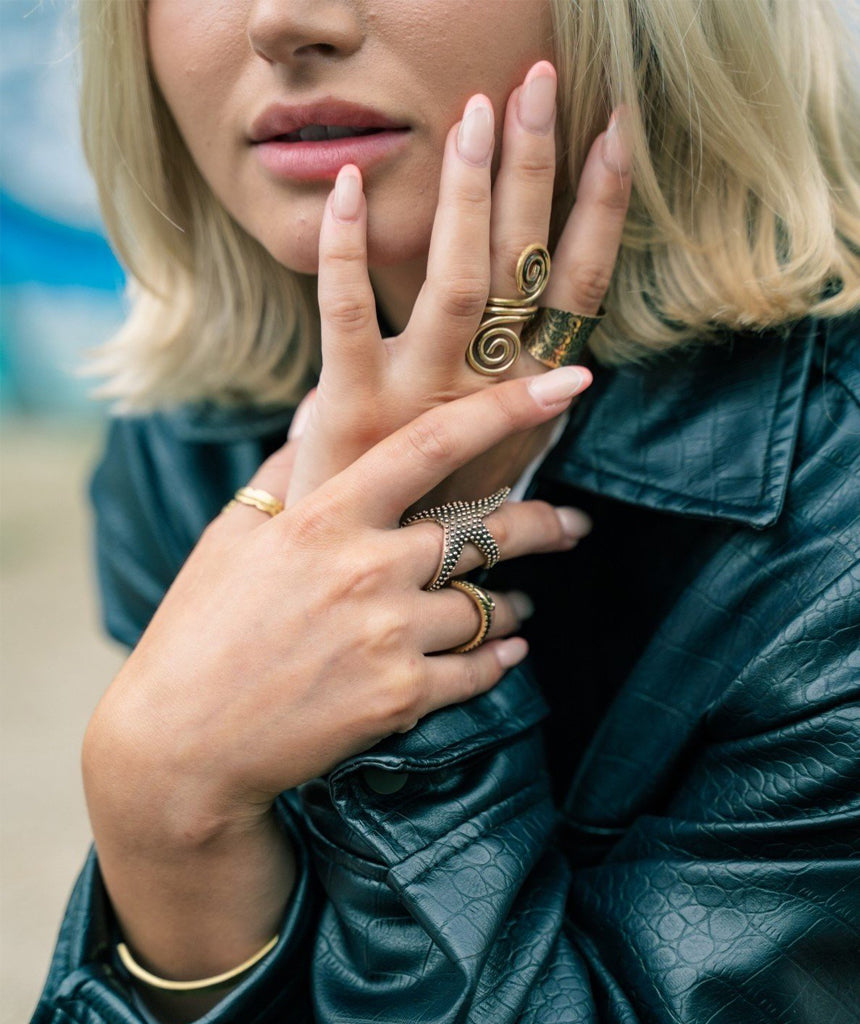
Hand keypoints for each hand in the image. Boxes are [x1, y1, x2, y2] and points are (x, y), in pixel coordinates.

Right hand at [87, 369, 589, 838]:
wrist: (182, 743)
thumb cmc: (199, 629)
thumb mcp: (232, 535)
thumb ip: (288, 468)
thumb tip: (318, 410)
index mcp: (325, 517)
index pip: (432, 444)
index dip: (507, 408)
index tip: (567, 385)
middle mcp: (366, 569)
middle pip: (487, 531)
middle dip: (546, 524)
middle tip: (574, 523)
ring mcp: (387, 636)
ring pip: (489, 607)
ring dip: (513, 604)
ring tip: (521, 603)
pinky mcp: (399, 698)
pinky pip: (478, 671)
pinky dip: (499, 660)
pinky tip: (507, 651)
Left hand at [287, 61, 630, 508]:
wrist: (371, 579)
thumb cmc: (440, 511)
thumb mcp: (502, 462)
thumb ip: (526, 410)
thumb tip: (572, 380)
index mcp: (529, 396)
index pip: (581, 291)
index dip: (601, 212)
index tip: (614, 135)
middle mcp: (485, 387)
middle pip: (523, 265)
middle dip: (533, 171)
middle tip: (539, 85)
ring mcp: (418, 394)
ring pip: (455, 278)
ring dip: (467, 193)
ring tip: (474, 113)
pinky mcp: (353, 402)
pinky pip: (350, 312)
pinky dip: (347, 247)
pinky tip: (349, 181)